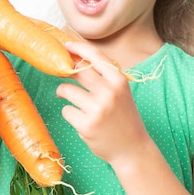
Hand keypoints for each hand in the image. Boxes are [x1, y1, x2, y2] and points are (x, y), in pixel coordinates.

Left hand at [56, 41, 150, 166]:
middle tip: (61, 74)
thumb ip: (102, 76)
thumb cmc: (122, 116)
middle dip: (65, 71)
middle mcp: (109, 92)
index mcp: (119, 80)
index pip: (95, 56)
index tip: (65, 45)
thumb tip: (75, 58)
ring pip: (66, 90)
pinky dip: (69, 113)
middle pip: (77, 71)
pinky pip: (66, 110)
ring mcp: (98, 109)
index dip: (77, 48)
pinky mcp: (87, 125)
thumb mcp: (119, 92)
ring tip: (69, 99)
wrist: (132, 149)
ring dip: (62, 93)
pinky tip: (80, 119)